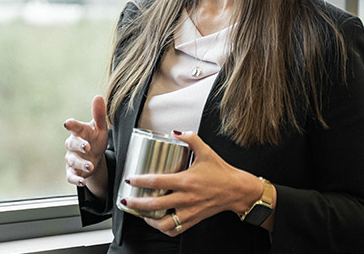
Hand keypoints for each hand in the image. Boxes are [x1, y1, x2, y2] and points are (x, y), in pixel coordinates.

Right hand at [63, 96, 108, 196]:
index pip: (74, 127)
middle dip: (79, 145)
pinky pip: (71, 176)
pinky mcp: (72, 171)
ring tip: (91, 166)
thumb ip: (99, 114)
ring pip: (73, 161)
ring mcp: (72, 158)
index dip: (71, 125)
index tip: (68, 123)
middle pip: (72, 144)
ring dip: (81, 164)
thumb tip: (98, 97)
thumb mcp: (100, 128)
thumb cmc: (95, 139)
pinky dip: (76, 180)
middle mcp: (73, 145)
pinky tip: (83, 182)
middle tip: (87, 147)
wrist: (95, 158)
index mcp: (80, 132)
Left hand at [120, 131, 272, 235]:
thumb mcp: (206, 151)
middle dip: (136, 204)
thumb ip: (191, 139)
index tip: (129, 179)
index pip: (157, 182)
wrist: (237, 190)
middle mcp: (186, 198)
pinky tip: (157, 221)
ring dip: (148, 220)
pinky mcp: (193, 220)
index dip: (139, 181)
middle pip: (155, 205)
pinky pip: (175, 230)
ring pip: (163, 223)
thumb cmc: (221, 172)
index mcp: (186, 181)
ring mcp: (189, 211)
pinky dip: (163, 228)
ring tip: (140, 214)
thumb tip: (175, 132)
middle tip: (126, 201)